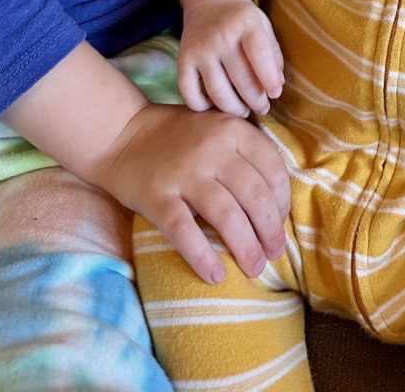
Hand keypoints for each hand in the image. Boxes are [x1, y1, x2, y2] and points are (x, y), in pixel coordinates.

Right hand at [94, 100, 290, 284]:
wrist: (122, 134)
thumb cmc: (178, 137)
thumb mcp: (217, 128)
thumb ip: (245, 152)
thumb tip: (277, 201)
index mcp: (232, 129)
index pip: (272, 169)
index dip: (283, 201)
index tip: (281, 222)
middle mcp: (211, 148)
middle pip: (254, 195)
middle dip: (270, 230)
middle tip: (273, 253)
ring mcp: (183, 172)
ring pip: (226, 214)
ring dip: (246, 247)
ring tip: (255, 268)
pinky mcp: (157, 195)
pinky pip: (184, 231)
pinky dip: (203, 256)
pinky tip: (215, 276)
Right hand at [180, 0, 283, 116]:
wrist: (209, 1)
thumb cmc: (241, 18)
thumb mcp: (263, 25)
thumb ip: (273, 53)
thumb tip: (278, 85)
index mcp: (245, 23)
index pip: (259, 56)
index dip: (270, 80)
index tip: (275, 94)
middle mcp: (220, 36)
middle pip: (240, 79)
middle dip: (255, 100)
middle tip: (263, 108)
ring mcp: (199, 49)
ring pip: (217, 91)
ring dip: (234, 108)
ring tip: (244, 111)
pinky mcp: (182, 60)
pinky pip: (189, 93)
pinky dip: (201, 107)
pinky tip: (214, 107)